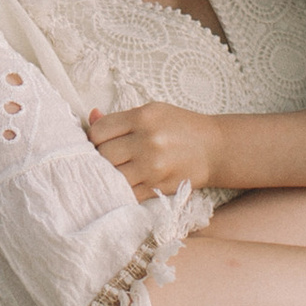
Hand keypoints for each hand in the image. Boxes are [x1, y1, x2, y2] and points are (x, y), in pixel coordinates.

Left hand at [89, 101, 223, 200]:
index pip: (99, 131)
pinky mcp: (158, 188)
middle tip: (109, 157)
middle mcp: (148, 141)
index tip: (101, 140)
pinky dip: (121, 190)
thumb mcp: (152, 112)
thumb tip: (91, 117)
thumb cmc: (180, 127)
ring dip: (109, 175)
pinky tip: (126, 183)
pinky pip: (126, 193)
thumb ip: (120, 118)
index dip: (94, 137)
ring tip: (116, 170)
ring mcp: (153, 167)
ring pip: (112, 176)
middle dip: (101, 157)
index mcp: (144, 117)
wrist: (215, 149)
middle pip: (103, 155)